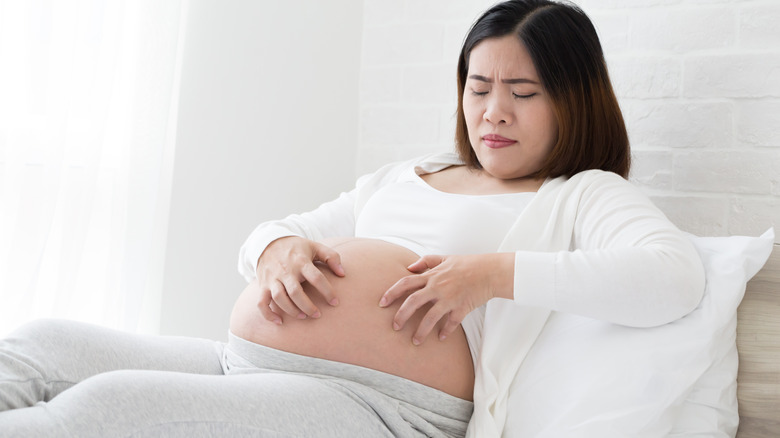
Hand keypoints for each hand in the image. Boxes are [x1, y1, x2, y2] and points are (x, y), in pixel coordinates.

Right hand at [255, 236, 344, 323]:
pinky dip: (268, 314)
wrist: (268, 242)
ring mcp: (272, 278)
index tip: (335, 302)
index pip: (316, 278)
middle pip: (296, 292)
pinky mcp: (263, 285)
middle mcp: (286, 270)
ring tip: (303, 317)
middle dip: (308, 307)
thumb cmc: (296, 248)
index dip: (327, 291)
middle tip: (318, 315)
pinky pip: (261, 303)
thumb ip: (331, 257)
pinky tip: (279, 322)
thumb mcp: (315, 246)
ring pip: (279, 298)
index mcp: (301, 261)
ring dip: (291, 310)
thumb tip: (343, 274)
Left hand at [379, 253, 513, 344]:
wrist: (490, 271)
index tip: (381, 303)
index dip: (391, 293)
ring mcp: (449, 299)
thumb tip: (409, 267)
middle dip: (401, 315)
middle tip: (394, 327)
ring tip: (415, 341)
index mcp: (432, 276)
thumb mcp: (445, 258)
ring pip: (430, 317)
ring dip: (421, 331)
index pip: (405, 283)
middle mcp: (438, 287)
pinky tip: (440, 338)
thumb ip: (426, 261)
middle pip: (413, 302)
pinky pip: (451, 323)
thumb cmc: (467, 264)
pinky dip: (445, 331)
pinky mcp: (462, 308)